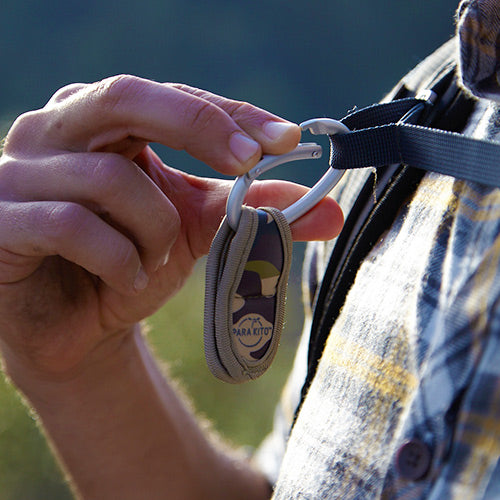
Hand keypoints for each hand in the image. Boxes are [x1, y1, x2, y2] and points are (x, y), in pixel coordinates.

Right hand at [0, 75, 342, 381]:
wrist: (79, 324)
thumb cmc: (131, 262)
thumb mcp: (196, 229)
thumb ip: (251, 210)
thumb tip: (329, 210)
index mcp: (100, 119)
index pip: (173, 98)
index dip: (231, 115)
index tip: (286, 140)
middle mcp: (54, 129)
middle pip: (129, 97)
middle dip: (199, 128)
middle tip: (248, 164)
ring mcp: (18, 172)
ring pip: (111, 180)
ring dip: (154, 230)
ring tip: (152, 260)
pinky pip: (72, 226)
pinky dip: (117, 259)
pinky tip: (121, 279)